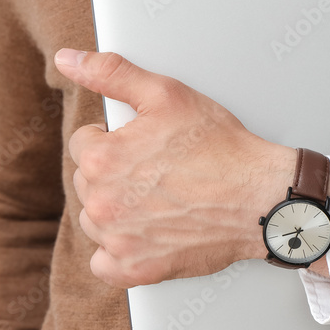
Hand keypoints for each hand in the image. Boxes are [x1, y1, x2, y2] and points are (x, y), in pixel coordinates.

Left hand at [54, 48, 298, 286]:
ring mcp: (118, 241)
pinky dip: (119, 252)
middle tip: (159, 170)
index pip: (84, 145)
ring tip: (160, 198)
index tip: (146, 145)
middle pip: (88, 183)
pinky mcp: (136, 269)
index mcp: (103, 159)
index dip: (116, 139)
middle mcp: (103, 204)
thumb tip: (69, 60)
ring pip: (96, 220)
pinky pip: (104, 263)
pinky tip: (146, 233)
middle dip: (116, 174)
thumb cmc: (222, 149)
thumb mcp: (166, 94)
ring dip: (117, 210)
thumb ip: (111, 73)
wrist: (261, 198)